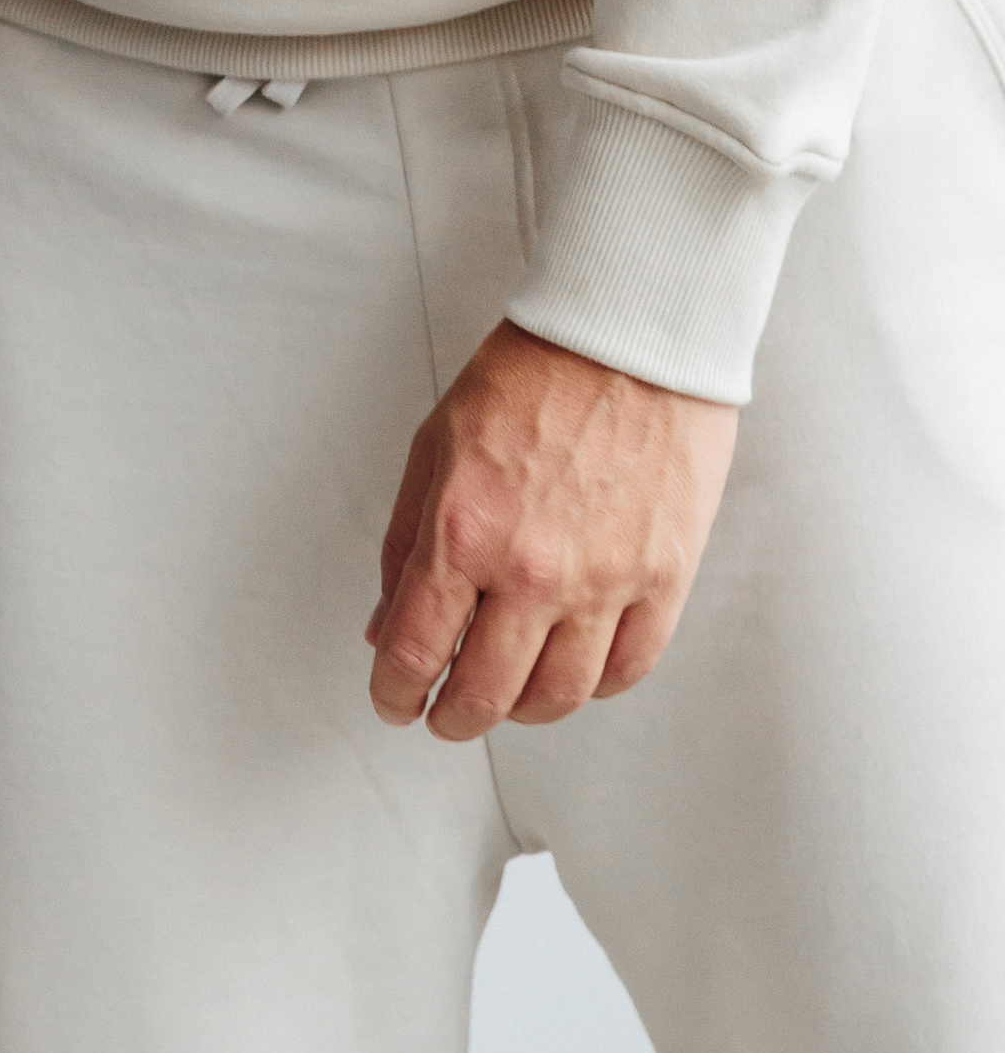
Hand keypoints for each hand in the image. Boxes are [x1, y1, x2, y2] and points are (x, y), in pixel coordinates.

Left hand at [366, 321, 736, 739]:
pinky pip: (627, 668)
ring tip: (505, 699)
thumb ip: (406, 544)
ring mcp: (605, 581)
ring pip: (559, 695)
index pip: (416, 651)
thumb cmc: (528, 378)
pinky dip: (593, 686)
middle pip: (487, 692)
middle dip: (453, 717)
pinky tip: (572, 672)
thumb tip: (387, 624)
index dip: (395, 692)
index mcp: (463, 532)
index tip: (393, 700)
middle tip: (443, 715)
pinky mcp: (664, 578)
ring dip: (522, 712)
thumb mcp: (434, 446)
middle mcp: (533, 571)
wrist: (628, 335)